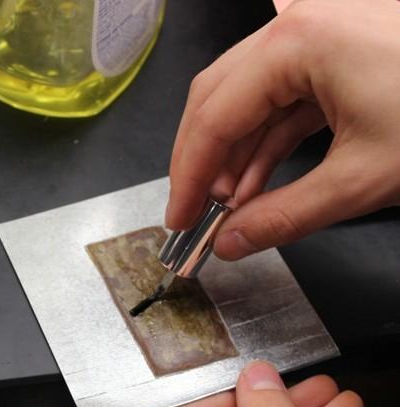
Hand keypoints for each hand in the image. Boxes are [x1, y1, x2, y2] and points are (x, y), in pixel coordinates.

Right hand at [167, 0, 399, 259]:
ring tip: (233, 209)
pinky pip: (283, 96)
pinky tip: (261, 181)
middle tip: (196, 216)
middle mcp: (297, 25)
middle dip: (203, 163)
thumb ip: (285, 216)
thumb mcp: (365, 177)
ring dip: (236, 155)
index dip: (187, 178)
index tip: (179, 222)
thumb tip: (233, 243)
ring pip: (247, 98)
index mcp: (296, 43)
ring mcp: (318, 32)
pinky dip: (268, 140)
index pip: (212, 118)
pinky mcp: (339, 48)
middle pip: (217, 99)